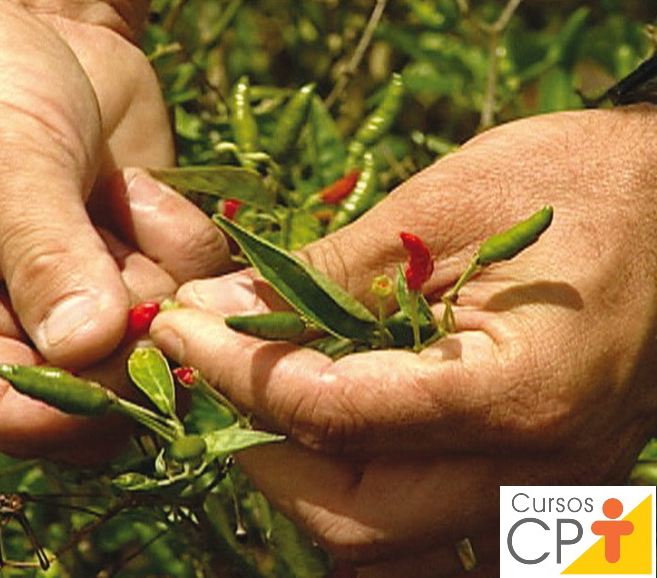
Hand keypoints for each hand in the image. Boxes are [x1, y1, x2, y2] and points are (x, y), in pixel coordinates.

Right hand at [0, 0, 229, 460]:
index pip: (9, 416)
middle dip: (133, 328)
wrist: (29, 19)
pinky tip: (136, 187)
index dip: (83, 402)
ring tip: (118, 193)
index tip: (137, 344)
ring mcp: (75, 299)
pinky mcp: (127, 265)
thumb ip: (45, 261)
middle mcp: (2, 328)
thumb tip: (86, 349)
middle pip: (95, 394)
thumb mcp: (0, 166)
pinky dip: (178, 241)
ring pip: (154, 342)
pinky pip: (184, 290)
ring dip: (157, 269)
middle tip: (133, 256)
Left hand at [152, 106, 656, 575]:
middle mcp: (536, 471)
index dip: (238, 372)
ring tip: (259, 397)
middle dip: (260, 447)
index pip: (336, 414)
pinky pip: (421, 531)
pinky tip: (327, 429)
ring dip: (301, 478)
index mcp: (523, 390)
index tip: (181, 326)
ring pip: (383, 544)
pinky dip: (356, 489)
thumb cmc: (580, 182)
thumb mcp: (444, 205)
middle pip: (354, 517)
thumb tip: (217, 307)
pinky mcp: (532, 488)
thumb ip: (327, 271)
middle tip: (212, 372)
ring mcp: (540, 494)